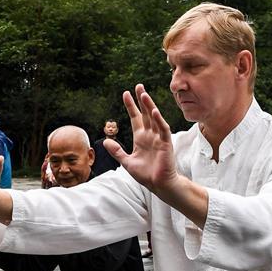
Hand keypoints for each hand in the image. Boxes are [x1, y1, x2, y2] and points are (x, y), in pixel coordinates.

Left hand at [104, 85, 178, 199]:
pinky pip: (163, 129)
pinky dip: (159, 120)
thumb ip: (117, 151)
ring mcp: (159, 138)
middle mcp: (150, 135)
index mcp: (141, 138)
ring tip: (143, 94)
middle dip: (141, 100)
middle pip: (145, 113)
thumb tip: (105, 141)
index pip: (135, 118)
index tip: (125, 94)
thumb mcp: (127, 162)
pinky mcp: (166, 144)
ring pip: (154, 118)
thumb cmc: (145, 175)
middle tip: (138, 85)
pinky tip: (154, 111)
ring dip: (149, 106)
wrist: (158, 185)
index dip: (131, 106)